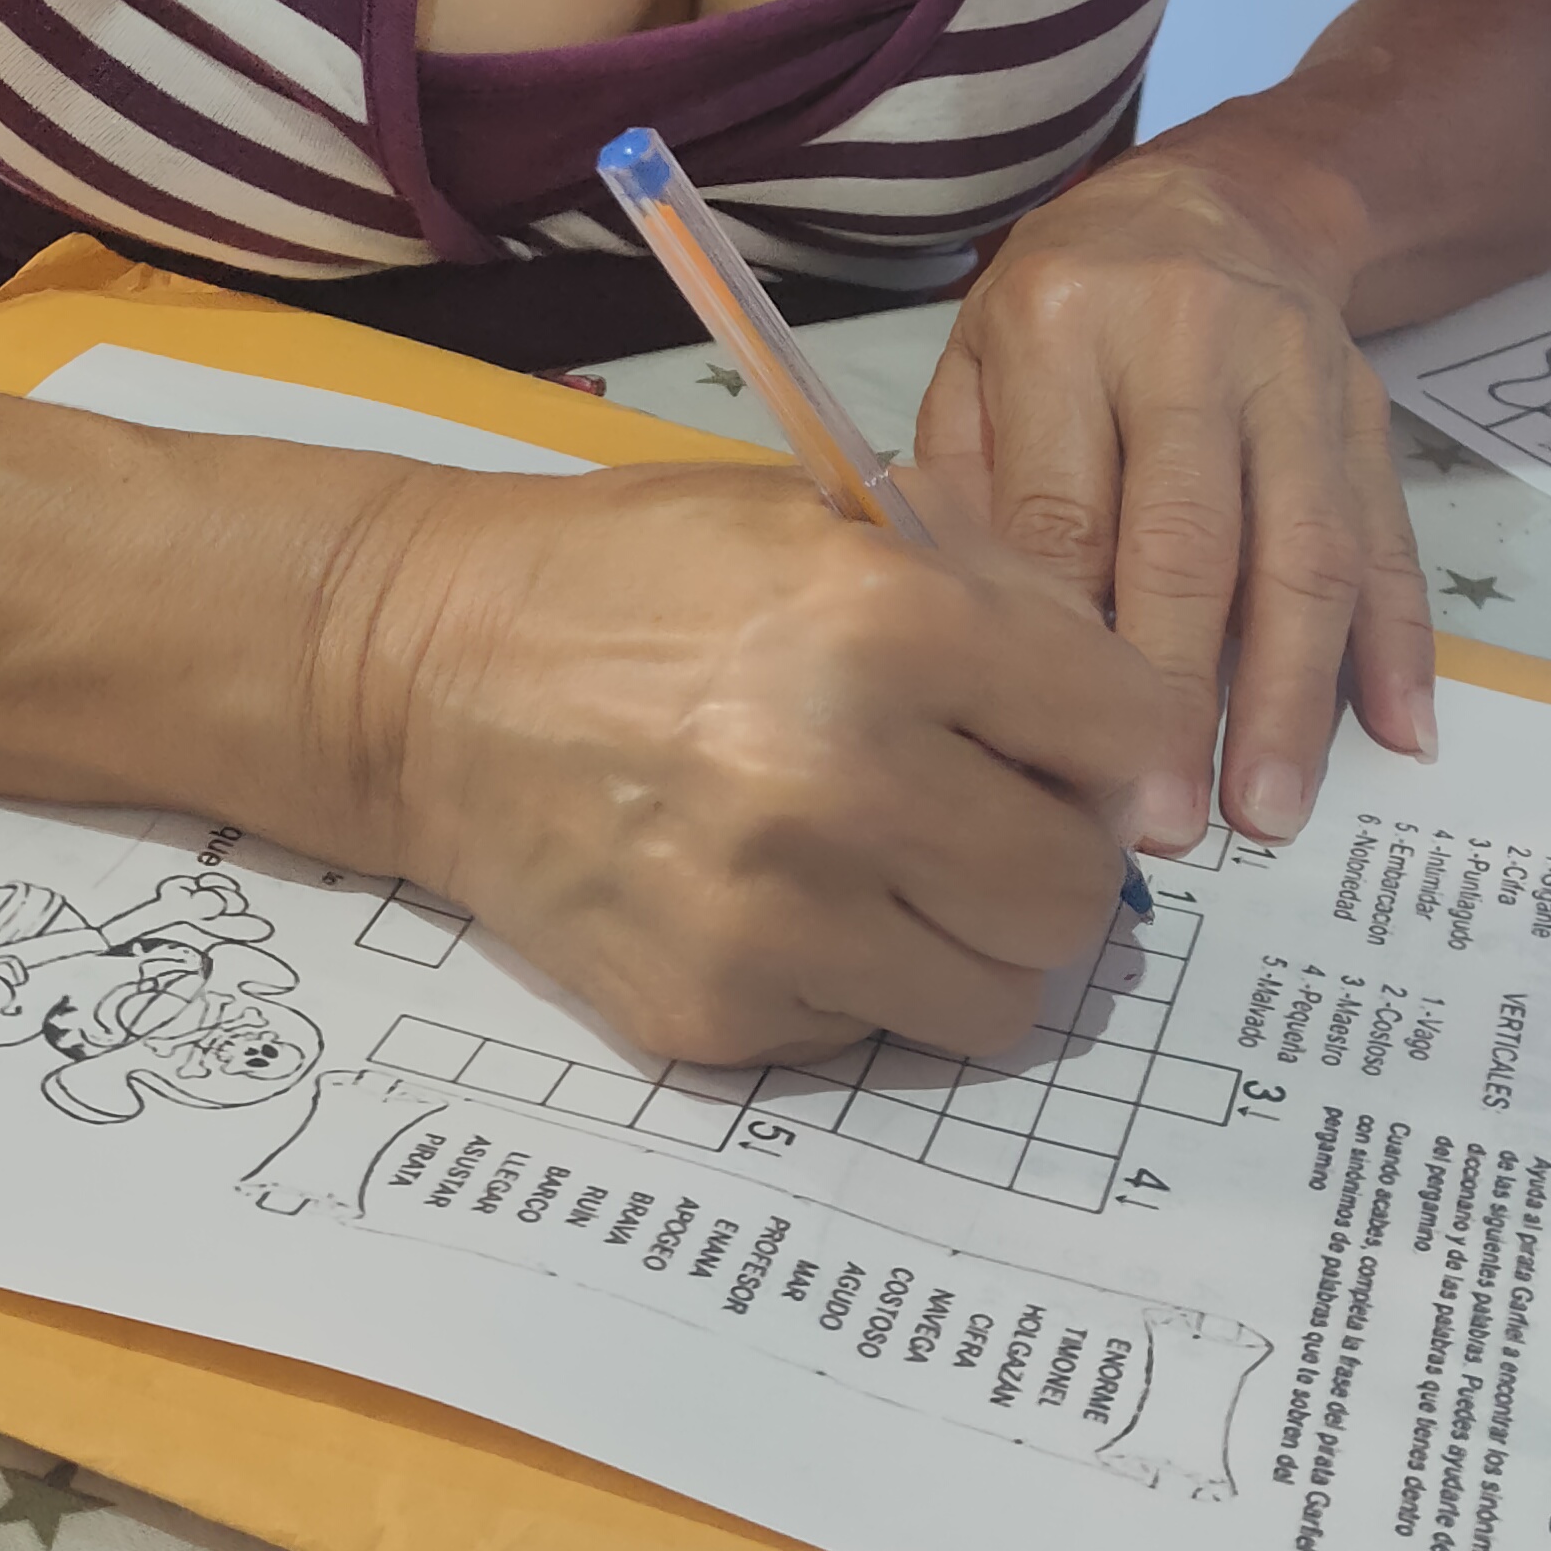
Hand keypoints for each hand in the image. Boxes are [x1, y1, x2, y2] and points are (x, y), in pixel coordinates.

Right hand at [326, 457, 1171, 1069]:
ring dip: (978, 940)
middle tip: (1000, 817)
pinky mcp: (715, 1016)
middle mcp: (841, 783)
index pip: (1128, 734)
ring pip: (1001, 998)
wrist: (419, 678)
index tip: (1088, 748)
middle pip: (1079, 894)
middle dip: (1061, 854)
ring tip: (911, 873)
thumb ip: (999, 595)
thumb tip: (1131, 720)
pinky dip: (863, 979)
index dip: (1126, 741)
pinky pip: (874, 1033)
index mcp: (885, 626)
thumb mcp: (825, 518)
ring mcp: (774, 919)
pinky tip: (792, 899)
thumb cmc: (632, 577)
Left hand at [915, 143, 1434, 853]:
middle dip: (1180, 693)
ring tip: (1269, 810)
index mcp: (1063, 326)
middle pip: (1192, 538)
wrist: (1217, 200)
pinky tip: (1402, 735)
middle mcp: (1189, 340)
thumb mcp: (978, 359)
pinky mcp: (1369, 411)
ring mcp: (1296, 376)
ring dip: (1292, 692)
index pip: (1065, 509)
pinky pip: (1387, 534)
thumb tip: (976, 652)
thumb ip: (970, 489)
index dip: (1066, 646)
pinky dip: (1400, 640)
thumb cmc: (1066, 308)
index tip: (1056, 766)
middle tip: (1168, 825)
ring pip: (1304, 548)